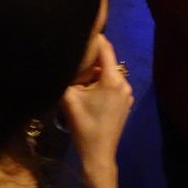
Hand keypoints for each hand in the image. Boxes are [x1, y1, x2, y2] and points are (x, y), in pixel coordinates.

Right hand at [60, 35, 132, 187]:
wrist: (98, 154)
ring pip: (109, 73)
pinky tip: (90, 91)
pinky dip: (102, 82)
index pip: (105, 48)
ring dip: (96, 72)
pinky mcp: (126, 102)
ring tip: (80, 78)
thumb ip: (66, 76)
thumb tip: (60, 61)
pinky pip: (113, 84)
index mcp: (112, 78)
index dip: (93, 39)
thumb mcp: (69, 98)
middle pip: (107, 61)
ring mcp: (127, 93)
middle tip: (75, 60)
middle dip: (91, 59)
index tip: (80, 33)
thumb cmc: (84, 125)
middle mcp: (124, 82)